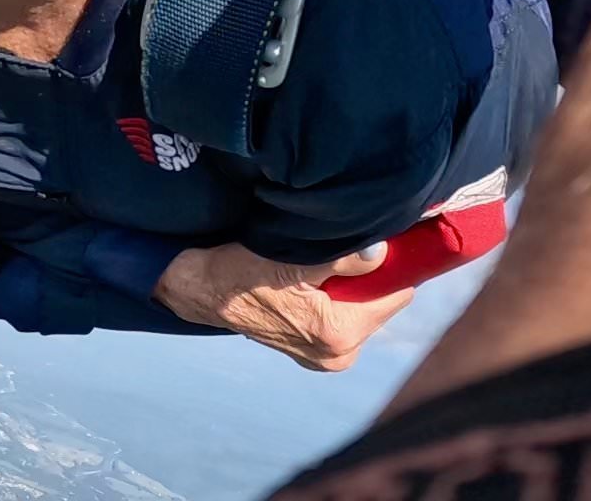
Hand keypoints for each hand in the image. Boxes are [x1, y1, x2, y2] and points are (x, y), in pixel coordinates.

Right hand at [155, 241, 413, 370]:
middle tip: (345, 242)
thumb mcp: (288, 258)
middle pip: (379, 300)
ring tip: (322, 258)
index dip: (395, 263)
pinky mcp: (310, 347)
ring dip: (350, 282)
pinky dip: (335, 293)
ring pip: (360, 306)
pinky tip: (313, 275)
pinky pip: (341, 313)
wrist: (195, 288)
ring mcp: (323, 355)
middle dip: (369, 273)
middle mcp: (336, 355)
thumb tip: (382, 251)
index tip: (389, 235)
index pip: (396, 293)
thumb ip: (340, 257)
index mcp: (337, 336)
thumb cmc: (235, 271)